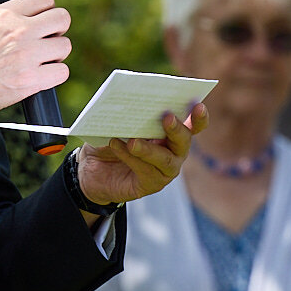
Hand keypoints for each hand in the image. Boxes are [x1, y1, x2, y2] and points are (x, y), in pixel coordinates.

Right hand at [0, 0, 71, 129]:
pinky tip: (40, 78)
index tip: (44, 22)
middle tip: (47, 42)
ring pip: (65, 46)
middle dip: (57, 30)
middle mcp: (18, 30)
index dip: (47, 11)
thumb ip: (5, 22)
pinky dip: (54, 76)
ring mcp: (26, 55)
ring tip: (40, 63)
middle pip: (62, 18)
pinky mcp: (30, 80)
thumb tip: (26, 21)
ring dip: (56, 55)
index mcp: (3, 15)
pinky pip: (61, 72)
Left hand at [73, 103, 206, 210]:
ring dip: (150, 150)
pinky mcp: (150, 184)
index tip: (199, 106)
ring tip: (133, 142)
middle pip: (184, 141)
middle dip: (177, 129)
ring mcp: (165, 170)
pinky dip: (131, 158)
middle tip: (167, 117)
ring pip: (166, 160)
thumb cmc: (110, 138)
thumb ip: (130, 116)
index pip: (193, 124)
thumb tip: (132, 107)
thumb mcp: (117, 123)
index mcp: (172, 131)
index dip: (199, 117)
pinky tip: (116, 145)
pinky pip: (145, 171)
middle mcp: (174, 151)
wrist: (91, 168)